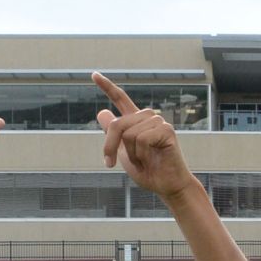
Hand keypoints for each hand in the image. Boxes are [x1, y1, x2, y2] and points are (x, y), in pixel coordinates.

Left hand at [93, 72, 197, 198]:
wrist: (167, 185)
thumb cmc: (148, 171)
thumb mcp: (123, 152)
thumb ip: (113, 134)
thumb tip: (101, 112)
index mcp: (136, 121)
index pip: (120, 99)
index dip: (106, 87)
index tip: (94, 74)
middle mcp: (147, 117)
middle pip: (116, 124)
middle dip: (110, 147)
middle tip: (110, 163)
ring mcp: (158, 122)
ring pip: (128, 133)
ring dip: (131, 154)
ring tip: (144, 160)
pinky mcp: (166, 130)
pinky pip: (141, 139)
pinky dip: (142, 154)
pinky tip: (154, 158)